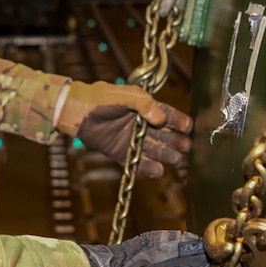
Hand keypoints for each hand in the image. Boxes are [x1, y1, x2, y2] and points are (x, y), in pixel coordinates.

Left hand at [60, 81, 192, 177]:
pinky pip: (137, 162)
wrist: (77, 111)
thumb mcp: (126, 96)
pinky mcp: (120, 152)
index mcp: (144, 108)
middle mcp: (140, 124)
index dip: (178, 121)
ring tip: (178, 160)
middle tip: (187, 147)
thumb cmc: (100, 98)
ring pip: (154, 149)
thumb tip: (162, 120)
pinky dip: (147, 167)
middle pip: (164, 135)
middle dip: (176, 141)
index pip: (166, 115)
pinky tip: (158, 171)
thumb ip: (145, 105)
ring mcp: (131, 139)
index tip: (188, 128)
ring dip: (166, 155)